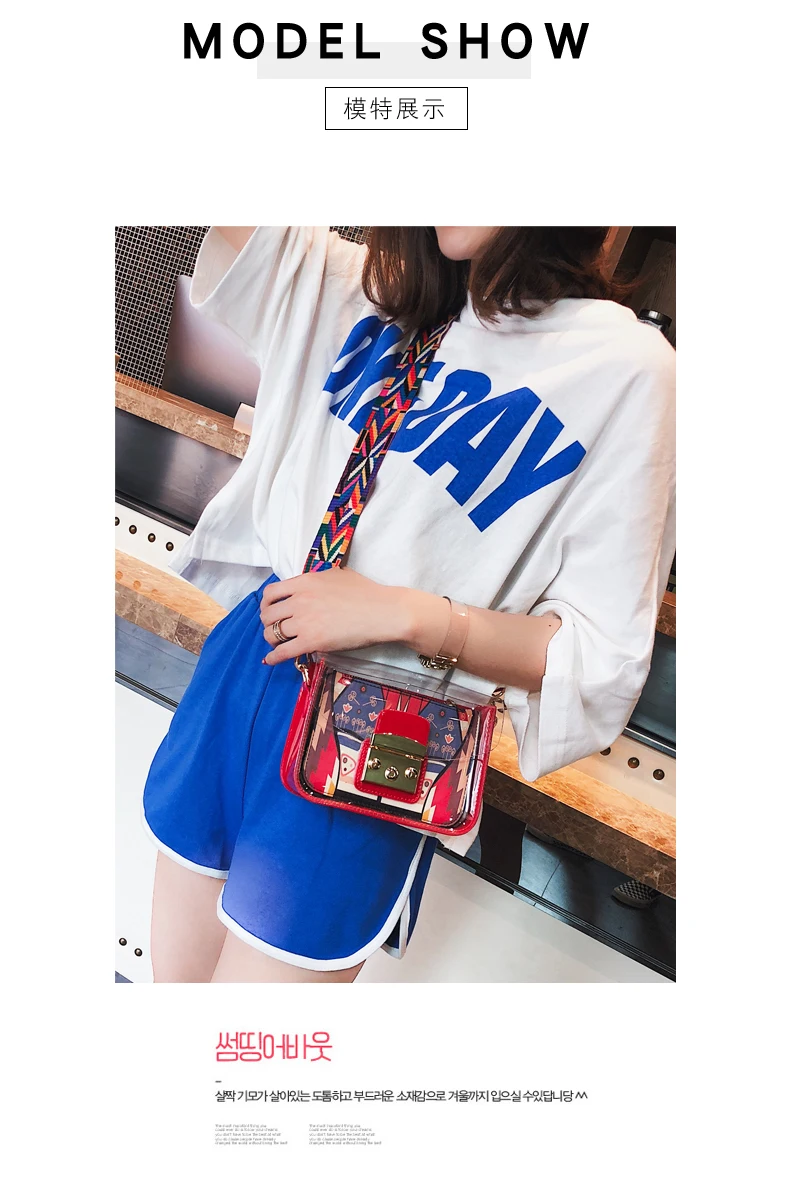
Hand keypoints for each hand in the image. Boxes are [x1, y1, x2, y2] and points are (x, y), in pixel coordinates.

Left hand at [260, 568, 437, 665]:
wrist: (382, 611)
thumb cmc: (366, 592)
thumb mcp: (336, 574)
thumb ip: (316, 580)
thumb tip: (307, 585)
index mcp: (304, 581)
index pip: (271, 593)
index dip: (266, 604)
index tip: (270, 610)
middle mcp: (299, 600)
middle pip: (268, 615)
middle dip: (269, 623)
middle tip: (276, 629)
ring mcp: (304, 621)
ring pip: (272, 633)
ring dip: (272, 640)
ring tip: (278, 644)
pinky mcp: (312, 641)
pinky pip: (283, 651)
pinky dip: (274, 657)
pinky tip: (271, 661)